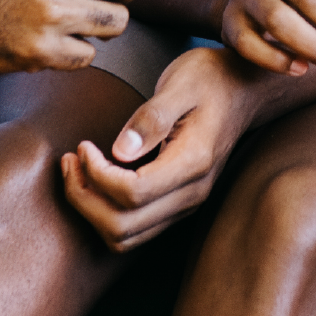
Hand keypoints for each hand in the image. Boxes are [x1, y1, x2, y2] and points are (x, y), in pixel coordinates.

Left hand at [60, 45, 263, 251]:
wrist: (246, 88)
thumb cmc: (212, 78)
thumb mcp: (182, 82)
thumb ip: (152, 117)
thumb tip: (118, 151)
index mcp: (193, 162)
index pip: (132, 193)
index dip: (96, 175)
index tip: (83, 146)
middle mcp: (193, 192)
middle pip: (122, 226)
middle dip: (84, 198)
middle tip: (69, 161)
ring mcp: (188, 202)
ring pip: (126, 236)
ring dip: (91, 211)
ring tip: (76, 172)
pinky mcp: (179, 203)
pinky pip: (135, 229)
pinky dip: (106, 213)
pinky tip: (97, 181)